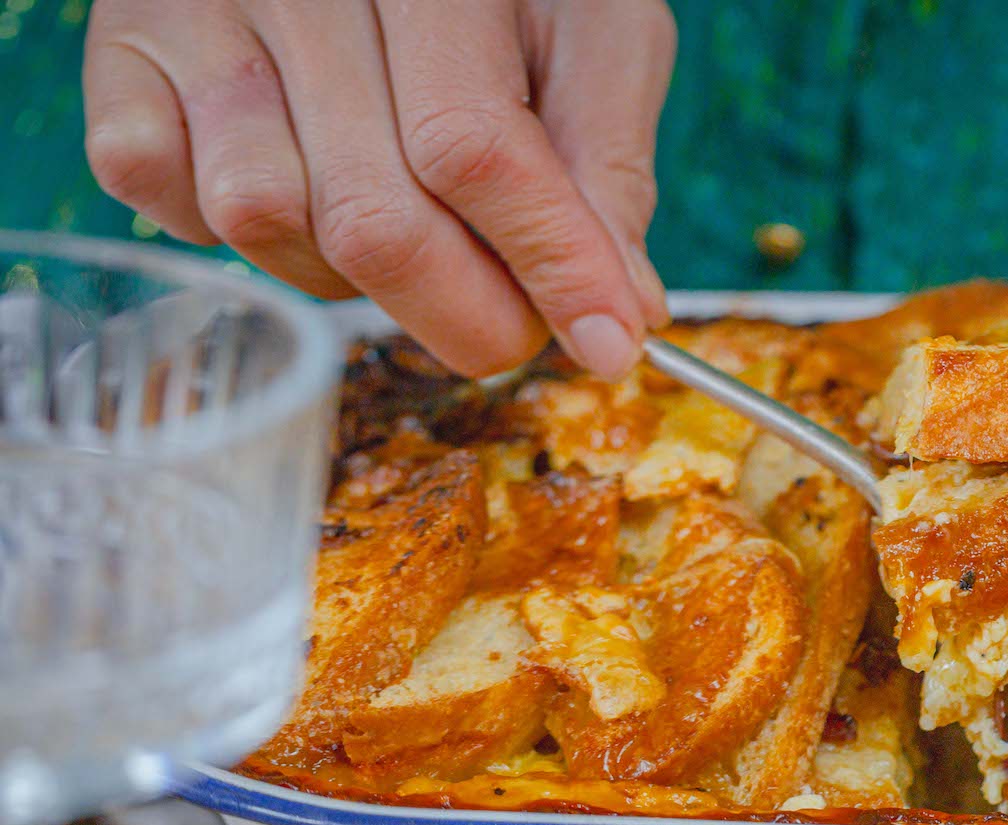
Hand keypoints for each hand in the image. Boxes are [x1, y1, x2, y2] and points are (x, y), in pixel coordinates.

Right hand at [82, 0, 674, 379]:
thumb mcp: (589, 30)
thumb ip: (608, 160)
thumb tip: (624, 308)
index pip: (475, 150)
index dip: (548, 267)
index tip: (607, 346)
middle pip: (372, 217)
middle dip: (466, 314)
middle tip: (518, 331)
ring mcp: (195, 12)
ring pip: (265, 221)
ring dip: (350, 275)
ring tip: (407, 230)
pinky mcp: (121, 49)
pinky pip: (159, 190)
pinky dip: (227, 225)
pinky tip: (298, 182)